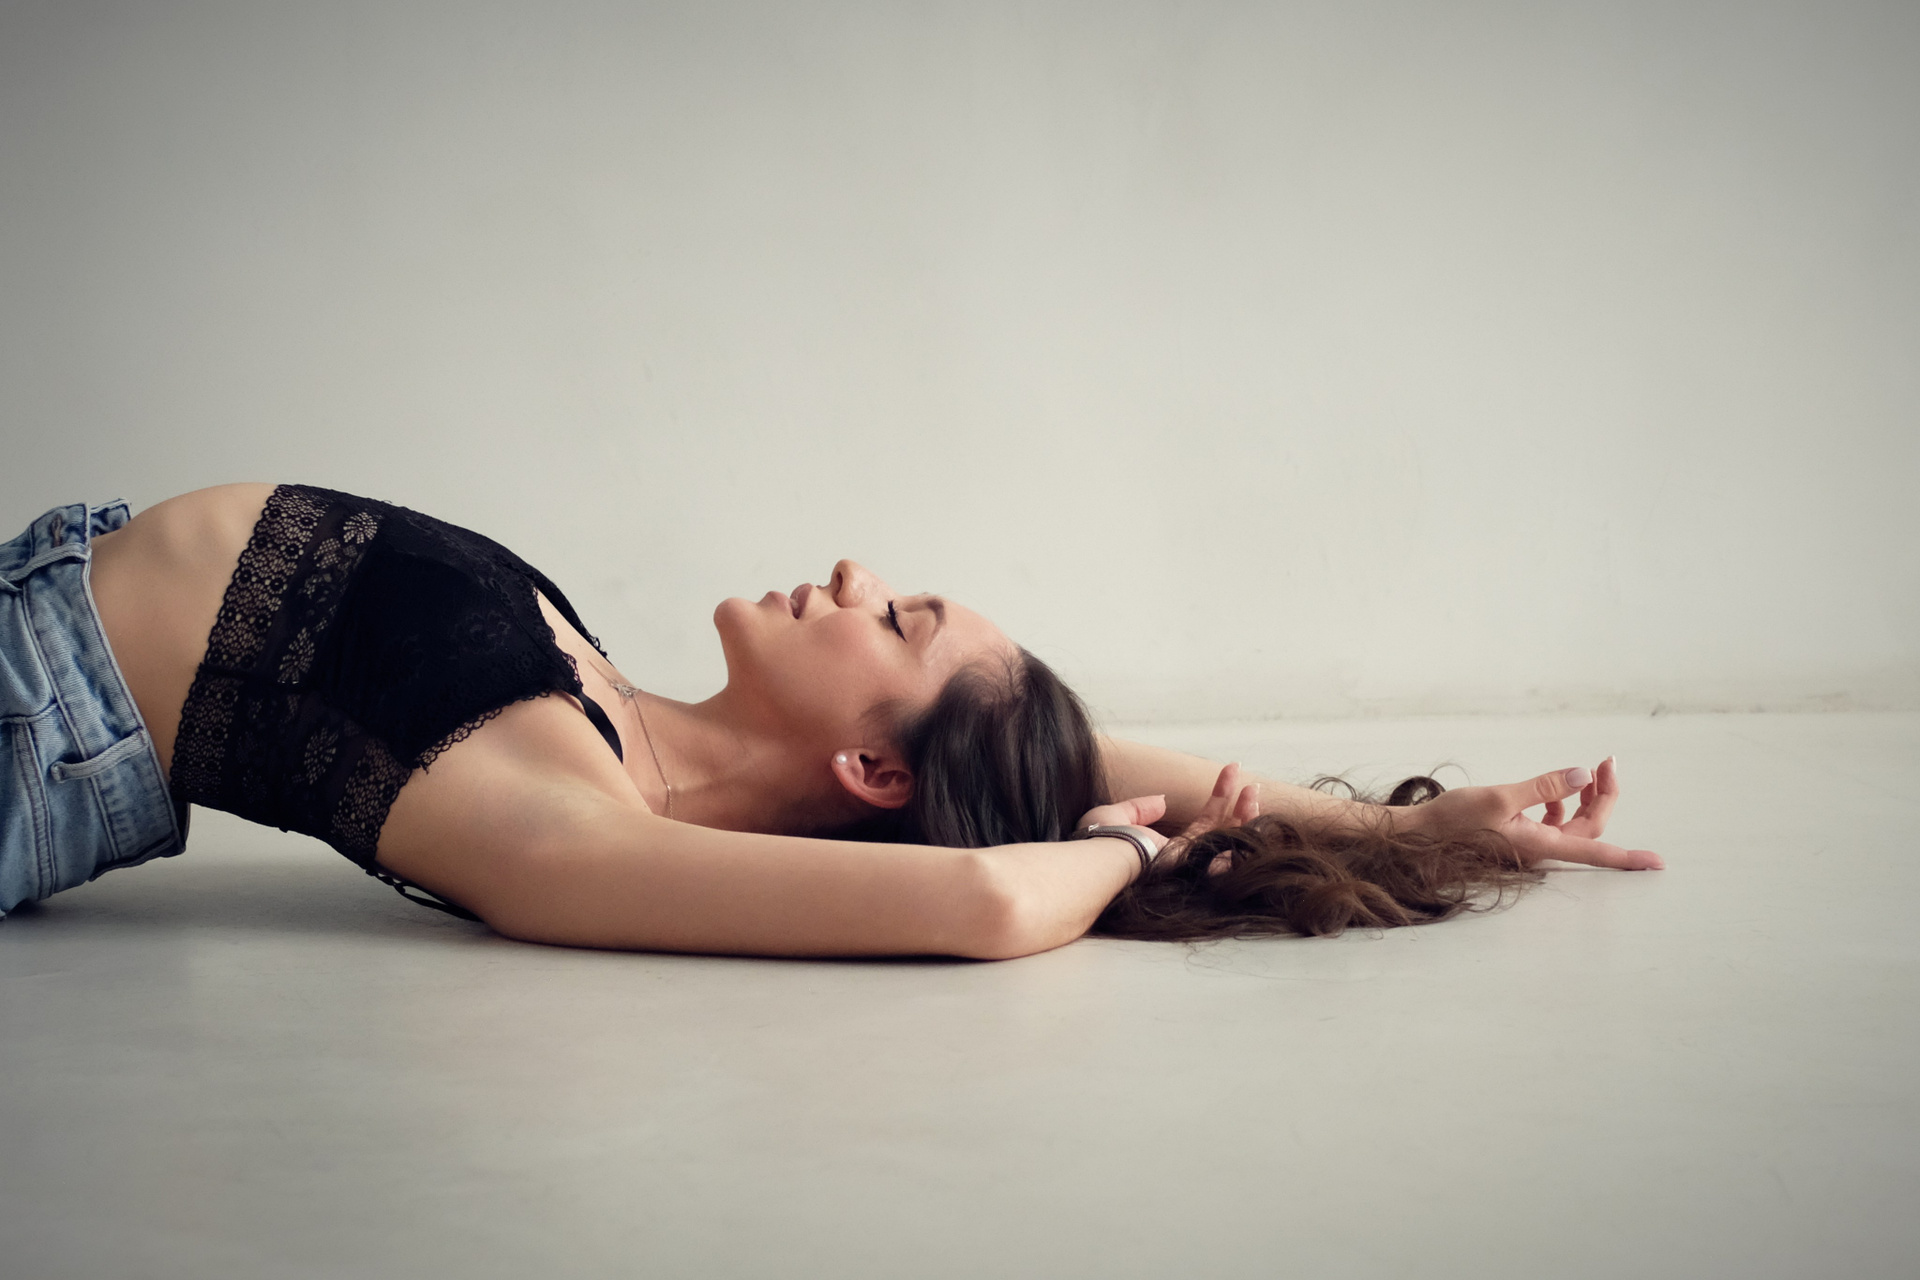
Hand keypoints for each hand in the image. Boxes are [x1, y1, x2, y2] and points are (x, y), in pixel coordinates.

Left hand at [1079, 763, 1259, 873]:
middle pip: (1225, 832)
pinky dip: (1246, 829)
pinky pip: (1232, 849)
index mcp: (1172, 850)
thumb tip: (1162, 802)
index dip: (1220, 798)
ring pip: (1232, 840)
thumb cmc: (1103, 840)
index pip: (1205, 823)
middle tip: (1252, 783)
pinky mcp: (1200, 863)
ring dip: (1247, 814)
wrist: (1105, 856)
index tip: (1230, 771)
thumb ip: (1140, 809)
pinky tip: (1250, 805)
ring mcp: (1196, 863)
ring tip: (1253, 789)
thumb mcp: (1117, 815)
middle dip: (1240, 806)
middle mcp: (1189, 859)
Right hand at [1408, 756, 1662, 869]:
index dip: (1628, 858)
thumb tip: (1581, 775)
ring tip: (1590, 771)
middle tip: (1607, 762)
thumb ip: (1543, 786)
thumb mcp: (1499, 797)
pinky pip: (1554, 822)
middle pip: (1590, 826)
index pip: (1595, 849)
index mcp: (1540, 844)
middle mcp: (1540, 848)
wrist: (1420, 833)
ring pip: (1574, 823)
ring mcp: (1530, 843)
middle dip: (1605, 795)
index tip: (1658, 863)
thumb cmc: (1453, 820)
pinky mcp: (1517, 835)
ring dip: (1586, 797)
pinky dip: (1561, 803)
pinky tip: (1554, 791)